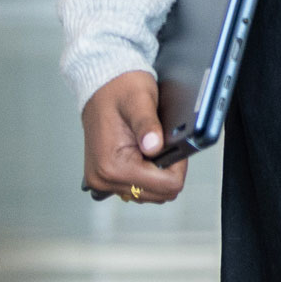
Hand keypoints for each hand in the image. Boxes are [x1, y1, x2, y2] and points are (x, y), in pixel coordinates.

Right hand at [80, 71, 189, 203]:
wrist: (102, 87)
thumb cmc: (121, 90)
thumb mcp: (141, 100)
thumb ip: (148, 125)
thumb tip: (155, 147)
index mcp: (112, 166)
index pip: (166, 185)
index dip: (179, 165)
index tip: (173, 145)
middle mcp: (103, 179)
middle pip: (159, 194)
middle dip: (169, 170)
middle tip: (163, 144)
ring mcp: (102, 181)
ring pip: (150, 193)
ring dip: (157, 173)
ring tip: (151, 146)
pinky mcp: (105, 178)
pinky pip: (137, 187)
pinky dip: (147, 173)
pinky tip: (143, 153)